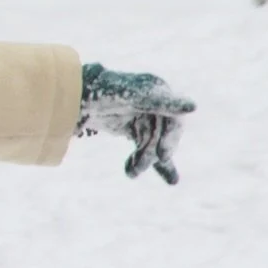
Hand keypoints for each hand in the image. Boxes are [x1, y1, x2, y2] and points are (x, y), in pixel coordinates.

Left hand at [77, 63, 194, 183]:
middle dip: (152, 152)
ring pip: (153, 144)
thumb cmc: (102, 89)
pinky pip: (146, 148)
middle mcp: (153, 103)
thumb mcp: (132, 96)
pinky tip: (161, 178)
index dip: (169, 139)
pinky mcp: (134, 129)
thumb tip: (194, 106)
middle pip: (162, 135)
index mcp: (156, 89)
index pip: (172, 119)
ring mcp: (144, 116)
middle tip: (144, 167)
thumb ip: (161, 102)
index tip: (163, 157)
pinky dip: (146, 162)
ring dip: (144, 160)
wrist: (73, 95)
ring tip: (131, 173)